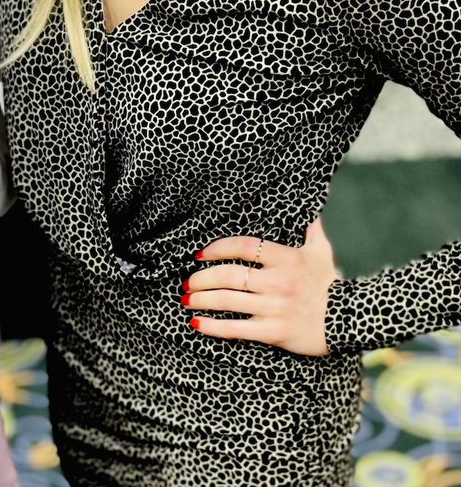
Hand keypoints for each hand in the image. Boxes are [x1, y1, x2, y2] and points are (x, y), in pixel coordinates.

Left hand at [182, 218, 338, 356]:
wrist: (349, 322)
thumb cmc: (330, 284)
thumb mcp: (321, 251)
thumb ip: (310, 227)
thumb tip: (309, 202)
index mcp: (284, 259)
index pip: (242, 247)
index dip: (217, 248)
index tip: (201, 253)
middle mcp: (277, 282)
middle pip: (229, 276)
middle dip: (203, 278)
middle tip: (187, 281)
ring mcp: (274, 308)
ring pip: (229, 301)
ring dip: (203, 300)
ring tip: (186, 299)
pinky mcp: (274, 332)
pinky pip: (238, 329)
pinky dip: (214, 327)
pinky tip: (197, 324)